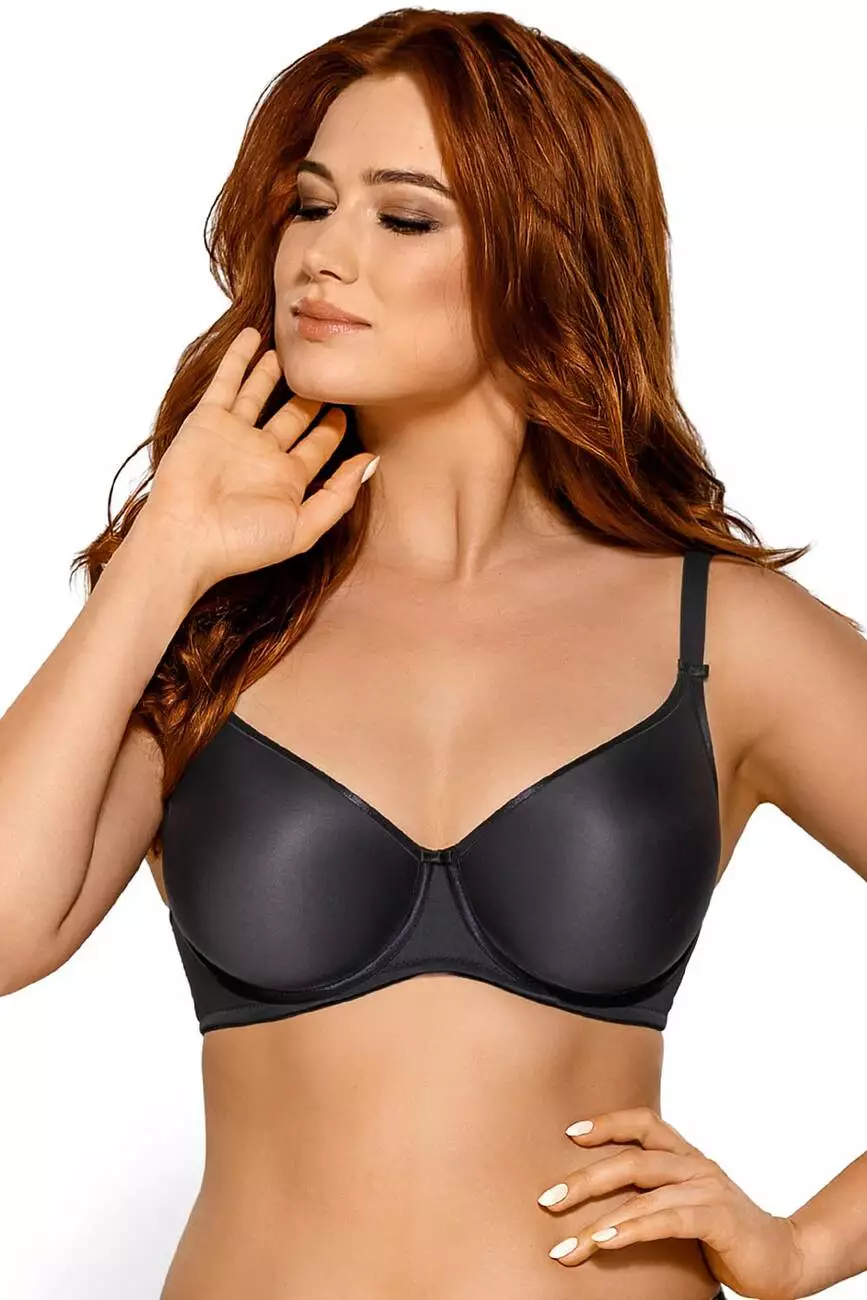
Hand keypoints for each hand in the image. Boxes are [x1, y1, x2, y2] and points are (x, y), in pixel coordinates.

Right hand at [141, 326, 378, 591]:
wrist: (186, 538)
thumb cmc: (242, 543)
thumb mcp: (303, 528)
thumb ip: (338, 496)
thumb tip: (369, 462)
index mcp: (287, 479)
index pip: (319, 446)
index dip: (335, 426)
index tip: (350, 405)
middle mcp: (262, 454)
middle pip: (292, 417)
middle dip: (310, 398)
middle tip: (328, 372)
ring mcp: (234, 435)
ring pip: (259, 394)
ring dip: (273, 373)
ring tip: (290, 352)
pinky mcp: (208, 420)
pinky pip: (227, 382)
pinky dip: (239, 358)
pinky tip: (253, 337)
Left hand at [536, 1106, 805, 1299]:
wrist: (784, 1259)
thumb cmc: (726, 1235)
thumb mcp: (685, 1205)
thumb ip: (654, 1195)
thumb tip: (599, 1202)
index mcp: (686, 1156)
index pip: (644, 1122)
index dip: (607, 1122)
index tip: (569, 1132)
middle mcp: (695, 1164)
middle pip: (630, 1159)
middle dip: (585, 1179)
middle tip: (547, 1200)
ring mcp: (707, 1188)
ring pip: (642, 1192)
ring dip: (598, 1220)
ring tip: (566, 1245)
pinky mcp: (718, 1218)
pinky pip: (666, 1219)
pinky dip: (631, 1229)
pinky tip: (605, 1241)